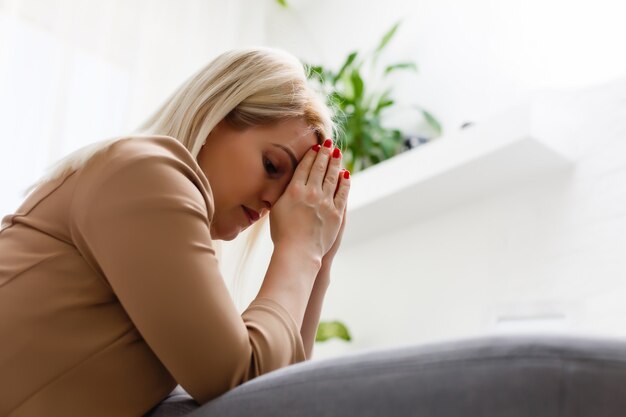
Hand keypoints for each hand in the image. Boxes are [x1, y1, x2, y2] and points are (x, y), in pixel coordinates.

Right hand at [269, 140, 349, 260]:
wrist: (298, 252)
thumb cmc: (283, 234)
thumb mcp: (276, 209)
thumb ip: (283, 193)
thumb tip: (288, 182)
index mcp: (294, 191)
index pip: (304, 167)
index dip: (310, 156)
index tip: (315, 148)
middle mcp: (311, 193)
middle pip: (319, 168)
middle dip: (324, 154)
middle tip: (329, 144)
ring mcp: (325, 202)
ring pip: (332, 177)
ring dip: (335, 163)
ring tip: (337, 154)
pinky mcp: (337, 213)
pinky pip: (343, 193)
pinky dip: (344, 181)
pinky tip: (345, 174)